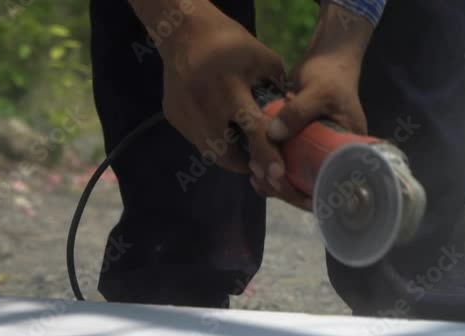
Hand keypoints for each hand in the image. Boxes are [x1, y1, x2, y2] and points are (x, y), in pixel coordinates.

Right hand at [151, 1, 286, 176]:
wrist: (183, 31)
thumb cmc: (230, 43)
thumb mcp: (263, 59)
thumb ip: (278, 91)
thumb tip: (290, 122)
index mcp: (231, 88)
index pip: (254, 131)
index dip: (267, 155)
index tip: (278, 175)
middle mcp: (205, 106)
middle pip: (227, 154)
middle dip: (245, 163)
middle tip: (257, 160)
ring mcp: (185, 115)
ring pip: (210, 151)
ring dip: (228, 152)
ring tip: (239, 140)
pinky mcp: (174, 117)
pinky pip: (197, 139)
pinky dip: (212, 137)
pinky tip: (219, 123)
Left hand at [263, 2, 372, 210]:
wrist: (328, 59)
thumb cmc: (332, 75)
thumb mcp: (318, 91)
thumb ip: (297, 112)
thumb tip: (273, 133)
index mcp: (348, 152)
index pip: (332, 185)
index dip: (309, 193)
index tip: (285, 185)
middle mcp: (333, 157)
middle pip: (312, 188)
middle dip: (286, 188)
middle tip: (263, 179)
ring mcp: (316, 151)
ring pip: (297, 179)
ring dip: (275, 182)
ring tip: (255, 174)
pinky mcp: (301, 144)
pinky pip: (288, 164)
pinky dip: (271, 168)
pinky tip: (253, 168)